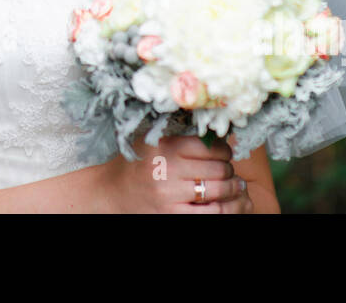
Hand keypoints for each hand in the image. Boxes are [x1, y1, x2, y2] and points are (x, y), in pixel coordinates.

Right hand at [96, 135, 252, 213]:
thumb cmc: (138, 164)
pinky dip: (224, 207)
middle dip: (228, 169)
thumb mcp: (154, 140)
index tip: (224, 153)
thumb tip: (218, 132)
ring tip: (231, 186)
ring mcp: (169, 193)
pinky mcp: (171, 214)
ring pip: (218, 189)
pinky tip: (223, 202)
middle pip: (217, 168)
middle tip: (227, 170)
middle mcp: (166, 167)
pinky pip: (211, 212)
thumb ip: (180, 133)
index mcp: (164, 145)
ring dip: (231, 188)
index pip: (209, 145)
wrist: (113, 192)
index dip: (223, 150)